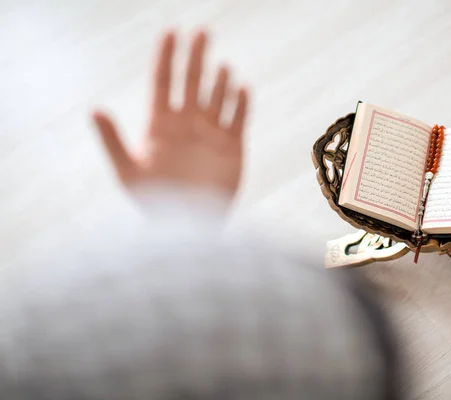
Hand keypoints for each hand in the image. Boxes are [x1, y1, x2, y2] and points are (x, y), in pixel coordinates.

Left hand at [93, 31, 247, 198]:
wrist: (189, 226)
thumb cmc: (156, 203)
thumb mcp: (128, 172)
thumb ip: (112, 140)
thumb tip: (94, 110)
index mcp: (161, 125)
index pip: (164, 82)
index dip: (167, 57)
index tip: (171, 33)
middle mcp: (186, 124)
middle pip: (192, 82)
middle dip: (196, 57)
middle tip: (202, 32)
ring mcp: (210, 134)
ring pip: (216, 97)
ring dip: (219, 80)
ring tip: (221, 65)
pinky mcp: (232, 147)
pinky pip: (239, 118)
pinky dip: (241, 103)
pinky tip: (242, 87)